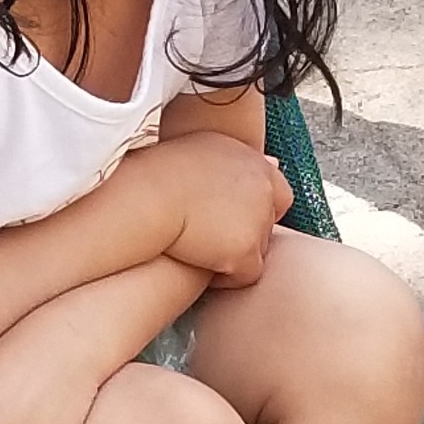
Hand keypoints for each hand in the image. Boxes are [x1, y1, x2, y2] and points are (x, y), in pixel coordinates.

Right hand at [161, 132, 292, 289]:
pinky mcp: (244, 250)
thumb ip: (230, 159)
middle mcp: (262, 188)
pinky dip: (227, 276)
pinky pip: (246, 275)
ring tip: (201, 250)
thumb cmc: (159, 172)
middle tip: (213, 237)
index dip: (257, 208)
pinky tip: (201, 265)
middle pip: (268, 223)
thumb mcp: (201, 148)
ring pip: (259, 250)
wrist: (146, 194)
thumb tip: (269, 162)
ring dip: (234, 253)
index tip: (233, 217)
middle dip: (246, 232)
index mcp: (253, 161)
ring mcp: (257, 220)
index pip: (277, 190)